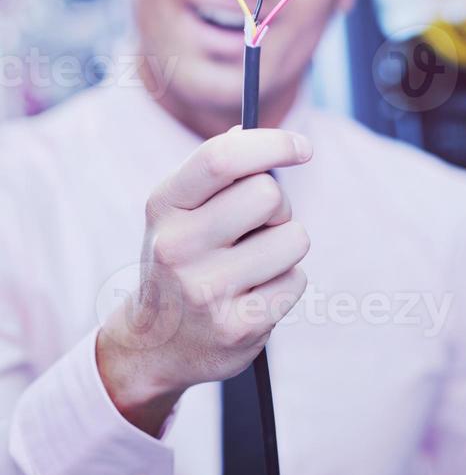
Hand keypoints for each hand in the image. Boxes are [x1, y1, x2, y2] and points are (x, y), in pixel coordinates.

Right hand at [96, 126, 311, 435]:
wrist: (154, 345)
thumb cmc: (182, 259)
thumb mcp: (180, 211)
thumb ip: (215, 171)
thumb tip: (248, 129)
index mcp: (164, 205)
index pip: (222, 157)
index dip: (273, 143)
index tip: (303, 147)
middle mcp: (178, 246)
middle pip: (269, 195)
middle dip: (279, 206)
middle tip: (261, 225)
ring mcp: (206, 291)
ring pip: (294, 238)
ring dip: (286, 245)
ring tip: (256, 262)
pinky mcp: (237, 327)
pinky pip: (297, 280)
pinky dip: (287, 282)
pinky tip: (256, 294)